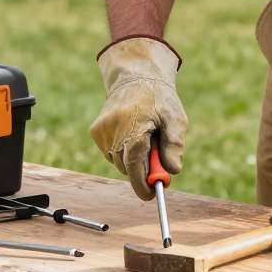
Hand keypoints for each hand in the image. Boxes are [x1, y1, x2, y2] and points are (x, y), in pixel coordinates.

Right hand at [90, 37, 186, 199]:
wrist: (135, 77)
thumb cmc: (159, 98)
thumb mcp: (175, 119)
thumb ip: (174, 145)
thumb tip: (172, 171)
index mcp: (133, 129)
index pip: (135, 167)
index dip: (143, 185)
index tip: (152, 195)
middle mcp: (113, 132)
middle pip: (127, 167)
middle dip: (143, 169)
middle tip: (158, 160)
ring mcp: (102, 132)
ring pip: (119, 161)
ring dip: (133, 158)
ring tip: (145, 136)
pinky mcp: (96, 131)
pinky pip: (112, 152)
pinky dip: (123, 150)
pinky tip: (132, 132)